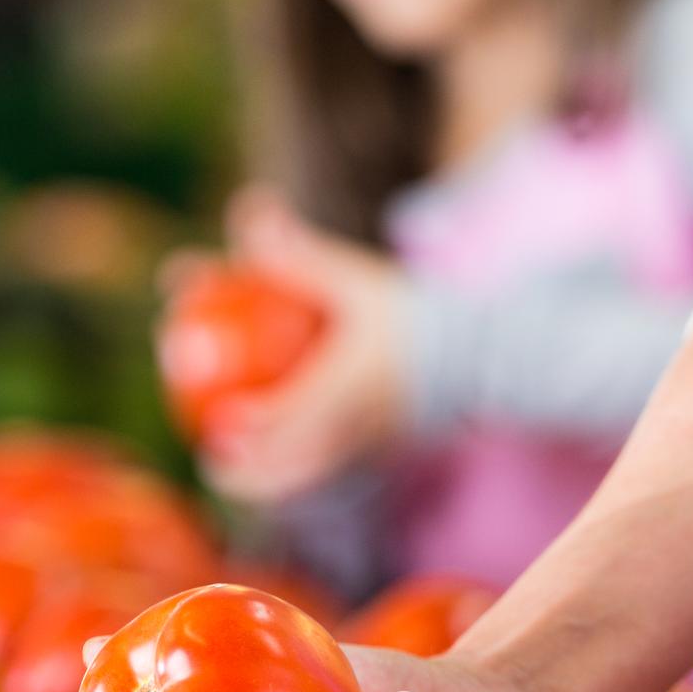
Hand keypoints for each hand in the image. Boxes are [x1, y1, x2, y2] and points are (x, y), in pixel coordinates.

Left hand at [182, 187, 412, 503]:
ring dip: (271, 483)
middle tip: (213, 461)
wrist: (479, 353)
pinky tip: (281, 461)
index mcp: (345, 390)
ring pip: (310, 479)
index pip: (288, 418)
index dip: (248, 427)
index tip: (216, 426)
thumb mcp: (355, 280)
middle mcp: (355, 429)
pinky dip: (300, 473)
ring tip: (238, 471)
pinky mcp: (382, 454)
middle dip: (248, 477)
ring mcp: (369, 448)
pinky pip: (330, 472)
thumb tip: (249, 207)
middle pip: (293, 471)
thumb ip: (300, 253)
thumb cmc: (412, 313)